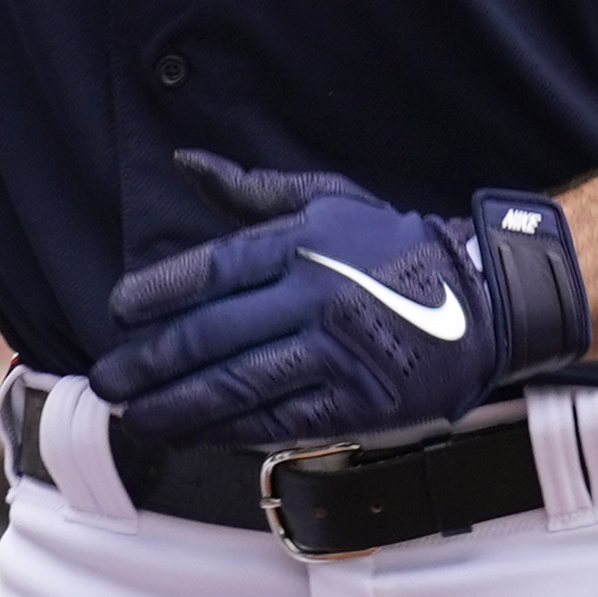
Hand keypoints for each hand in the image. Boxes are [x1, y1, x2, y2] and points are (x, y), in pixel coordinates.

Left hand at [89, 150, 582, 444]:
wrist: (488, 299)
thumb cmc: (395, 247)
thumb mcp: (327, 201)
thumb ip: (250, 192)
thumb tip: (184, 163)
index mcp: (302, 244)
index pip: (212, 269)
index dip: (158, 291)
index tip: (117, 311)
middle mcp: (314, 298)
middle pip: (213, 336)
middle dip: (150, 364)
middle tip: (109, 381)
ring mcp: (338, 355)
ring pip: (239, 386)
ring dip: (178, 406)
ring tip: (136, 416)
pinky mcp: (360, 403)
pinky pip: (281, 421)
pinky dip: (231, 429)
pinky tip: (195, 433)